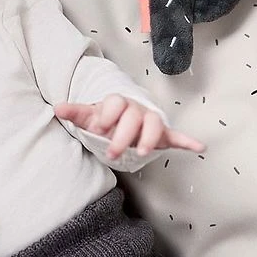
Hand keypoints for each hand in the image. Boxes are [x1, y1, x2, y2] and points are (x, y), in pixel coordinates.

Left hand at [54, 94, 205, 160]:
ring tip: (144, 151)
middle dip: (124, 135)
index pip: (116, 103)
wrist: (121, 122)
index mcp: (118, 104)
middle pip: (134, 117)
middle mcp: (136, 110)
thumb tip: (57, 108)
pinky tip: (199, 147)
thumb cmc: (105, 120)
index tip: (99, 127)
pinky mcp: (161, 135)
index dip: (108, 114)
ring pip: (155, 124)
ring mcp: (150, 121)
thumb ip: (75, 112)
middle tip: (112, 152)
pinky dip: (187, 141)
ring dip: (150, 137)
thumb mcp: (88, 117)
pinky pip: (176, 136)